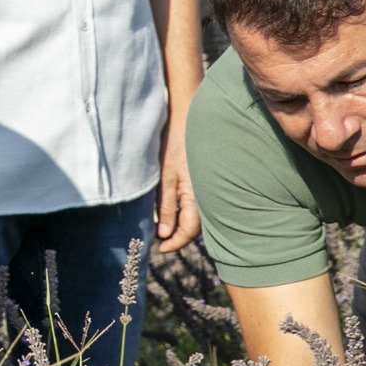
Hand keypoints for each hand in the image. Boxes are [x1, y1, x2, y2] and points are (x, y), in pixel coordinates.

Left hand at [153, 121, 199, 255]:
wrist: (187, 117)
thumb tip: (164, 234)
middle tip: (161, 242)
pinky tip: (175, 210)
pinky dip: (186, 211)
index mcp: (197, 196)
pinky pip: (197, 202)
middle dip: (179, 237)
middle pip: (195, 226)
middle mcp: (205, 194)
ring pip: (196, 215)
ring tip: (165, 230)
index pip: (189, 231)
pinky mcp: (201, 179)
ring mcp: (205, 187)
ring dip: (182, 224)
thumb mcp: (165, 177)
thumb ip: (165, 206)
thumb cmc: (174, 144)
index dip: (174, 243)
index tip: (160, 249)